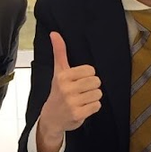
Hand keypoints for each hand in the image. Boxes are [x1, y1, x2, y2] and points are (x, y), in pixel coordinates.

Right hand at [36, 32, 101, 151]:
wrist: (51, 117)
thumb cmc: (57, 92)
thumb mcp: (58, 71)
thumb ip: (59, 52)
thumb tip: (55, 34)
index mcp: (63, 76)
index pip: (90, 70)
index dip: (87, 76)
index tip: (77, 81)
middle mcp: (66, 89)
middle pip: (96, 81)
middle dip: (91, 87)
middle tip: (80, 92)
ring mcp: (72, 102)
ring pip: (98, 93)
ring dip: (92, 97)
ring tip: (81, 100)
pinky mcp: (78, 114)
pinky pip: (97, 105)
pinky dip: (92, 107)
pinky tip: (83, 108)